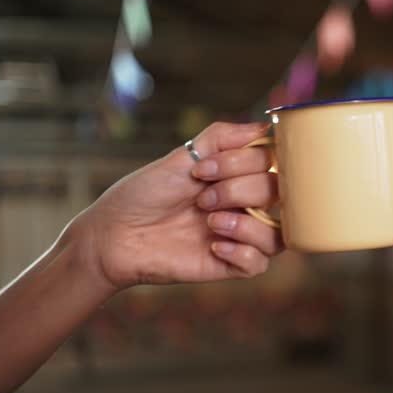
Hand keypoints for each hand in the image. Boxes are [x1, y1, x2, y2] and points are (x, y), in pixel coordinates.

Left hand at [70, 122, 282, 289]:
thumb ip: (223, 137)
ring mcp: (239, 236)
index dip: (248, 162)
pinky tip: (213, 246)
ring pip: (279, 233)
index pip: (272, 163)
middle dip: (239, 190)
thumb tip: (265, 127)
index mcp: (237, 176)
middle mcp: (244, 205)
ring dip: (248, 224)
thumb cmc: (143, 194)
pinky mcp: (229, 265)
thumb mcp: (181, 156)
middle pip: (278, 193)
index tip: (205, 168)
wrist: (114, 234)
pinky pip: (260, 263)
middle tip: (202, 199)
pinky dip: (242, 253)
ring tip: (211, 223)